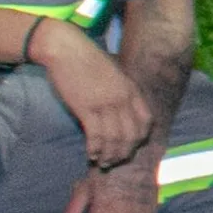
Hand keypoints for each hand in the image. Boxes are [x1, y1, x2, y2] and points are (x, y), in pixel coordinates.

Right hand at [26, 19, 153, 168]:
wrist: (66, 49)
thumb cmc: (87, 60)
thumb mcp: (113, 74)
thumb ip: (121, 91)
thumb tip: (120, 111)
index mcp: (132, 89)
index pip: (146, 121)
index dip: (141, 138)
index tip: (132, 146)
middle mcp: (123, 98)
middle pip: (132, 134)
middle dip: (125, 152)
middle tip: (116, 161)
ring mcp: (106, 104)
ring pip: (115, 139)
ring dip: (110, 155)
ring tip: (103, 163)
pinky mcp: (86, 108)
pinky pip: (96, 136)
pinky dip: (95, 149)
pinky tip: (91, 154)